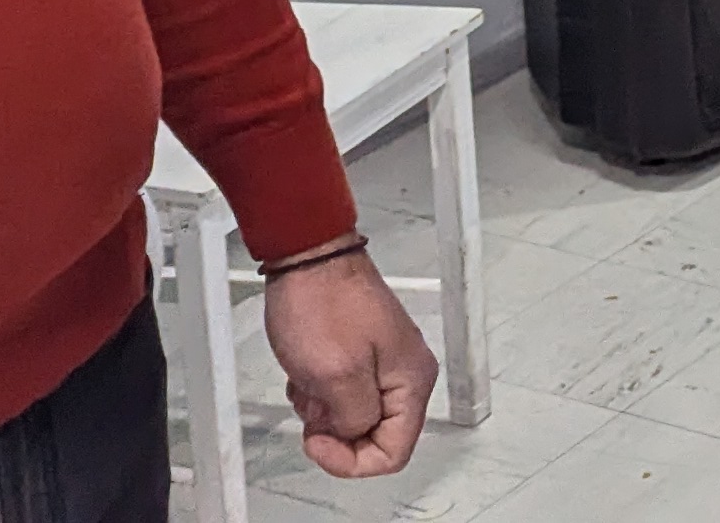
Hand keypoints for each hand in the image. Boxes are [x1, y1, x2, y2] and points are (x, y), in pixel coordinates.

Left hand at [263, 247, 436, 477]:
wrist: (308, 259)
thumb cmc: (322, 302)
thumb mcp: (334, 375)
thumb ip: (353, 418)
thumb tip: (356, 433)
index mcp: (412, 380)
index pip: (395, 451)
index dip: (351, 460)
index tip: (319, 442)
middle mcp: (406, 373)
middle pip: (375, 436)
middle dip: (336, 430)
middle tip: (312, 406)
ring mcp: (384, 363)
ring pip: (354, 417)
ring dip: (323, 409)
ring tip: (309, 378)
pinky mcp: (362, 354)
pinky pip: (342, 396)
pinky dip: (318, 392)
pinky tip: (307, 369)